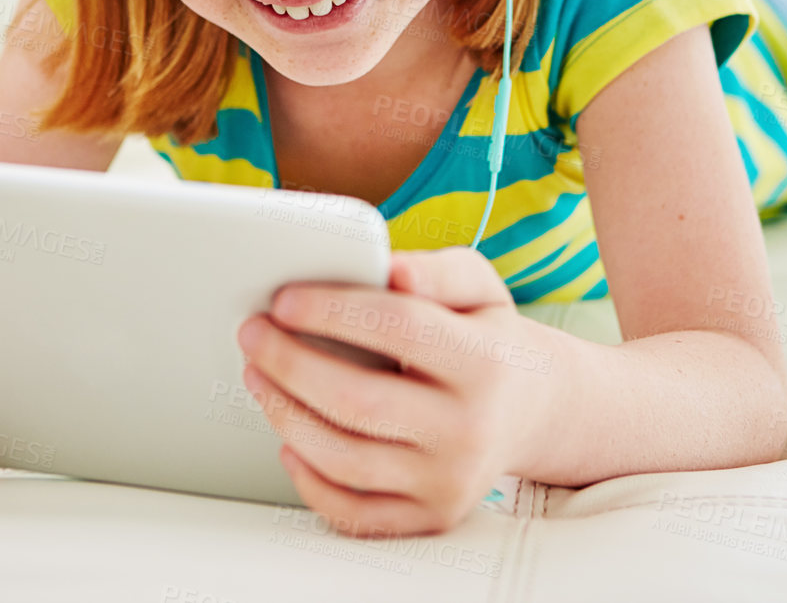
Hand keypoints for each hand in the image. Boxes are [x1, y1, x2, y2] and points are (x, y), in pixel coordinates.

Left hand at [235, 246, 560, 536]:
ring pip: (343, 459)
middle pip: (357, 401)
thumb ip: (437, 270)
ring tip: (258, 375)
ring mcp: (450, 482)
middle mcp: (471, 430)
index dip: (332, 311)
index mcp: (486, 362)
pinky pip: (352, 511)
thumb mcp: (479, 288)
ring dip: (284, 414)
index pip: (398, 328)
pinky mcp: (431, 518)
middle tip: (253, 334)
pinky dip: (308, 478)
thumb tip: (393, 268)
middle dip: (289, 364)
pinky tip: (289, 439)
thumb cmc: (488, 339)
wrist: (533, 410)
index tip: (283, 299)